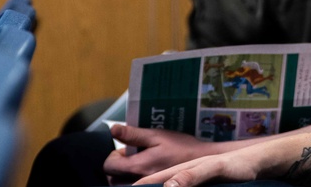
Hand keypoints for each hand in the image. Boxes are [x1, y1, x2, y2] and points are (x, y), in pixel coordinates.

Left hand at [103, 125, 218, 178]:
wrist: (202, 160)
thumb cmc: (180, 146)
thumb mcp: (157, 135)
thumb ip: (133, 134)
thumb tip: (113, 129)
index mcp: (138, 166)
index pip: (109, 166)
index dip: (113, 155)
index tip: (125, 148)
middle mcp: (139, 180)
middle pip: (113, 178)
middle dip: (118, 165)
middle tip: (133, 154)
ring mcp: (148, 186)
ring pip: (122, 184)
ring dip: (125, 173)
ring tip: (139, 161)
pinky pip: (135, 186)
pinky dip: (134, 179)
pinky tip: (147, 168)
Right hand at [134, 147, 261, 186]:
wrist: (255, 162)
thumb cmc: (238, 164)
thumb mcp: (216, 169)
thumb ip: (193, 175)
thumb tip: (167, 186)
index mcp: (181, 170)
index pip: (150, 182)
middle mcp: (182, 175)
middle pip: (154, 185)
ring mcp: (189, 181)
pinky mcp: (199, 186)